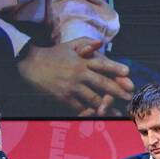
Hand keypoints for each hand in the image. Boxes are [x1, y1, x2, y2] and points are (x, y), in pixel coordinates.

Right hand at [16, 39, 134, 114]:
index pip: (102, 64)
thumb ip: (86, 42)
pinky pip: (80, 108)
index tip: (128, 73)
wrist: (30, 64)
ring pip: (93, 99)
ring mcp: (71, 87)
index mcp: (82, 60)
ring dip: (106, 106)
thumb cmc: (54, 54)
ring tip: (117, 111)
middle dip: (118, 91)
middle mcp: (78, 73)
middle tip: (129, 97)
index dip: (116, 68)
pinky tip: (98, 116)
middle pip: (102, 84)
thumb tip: (101, 42)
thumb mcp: (70, 45)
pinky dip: (90, 112)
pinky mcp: (64, 98)